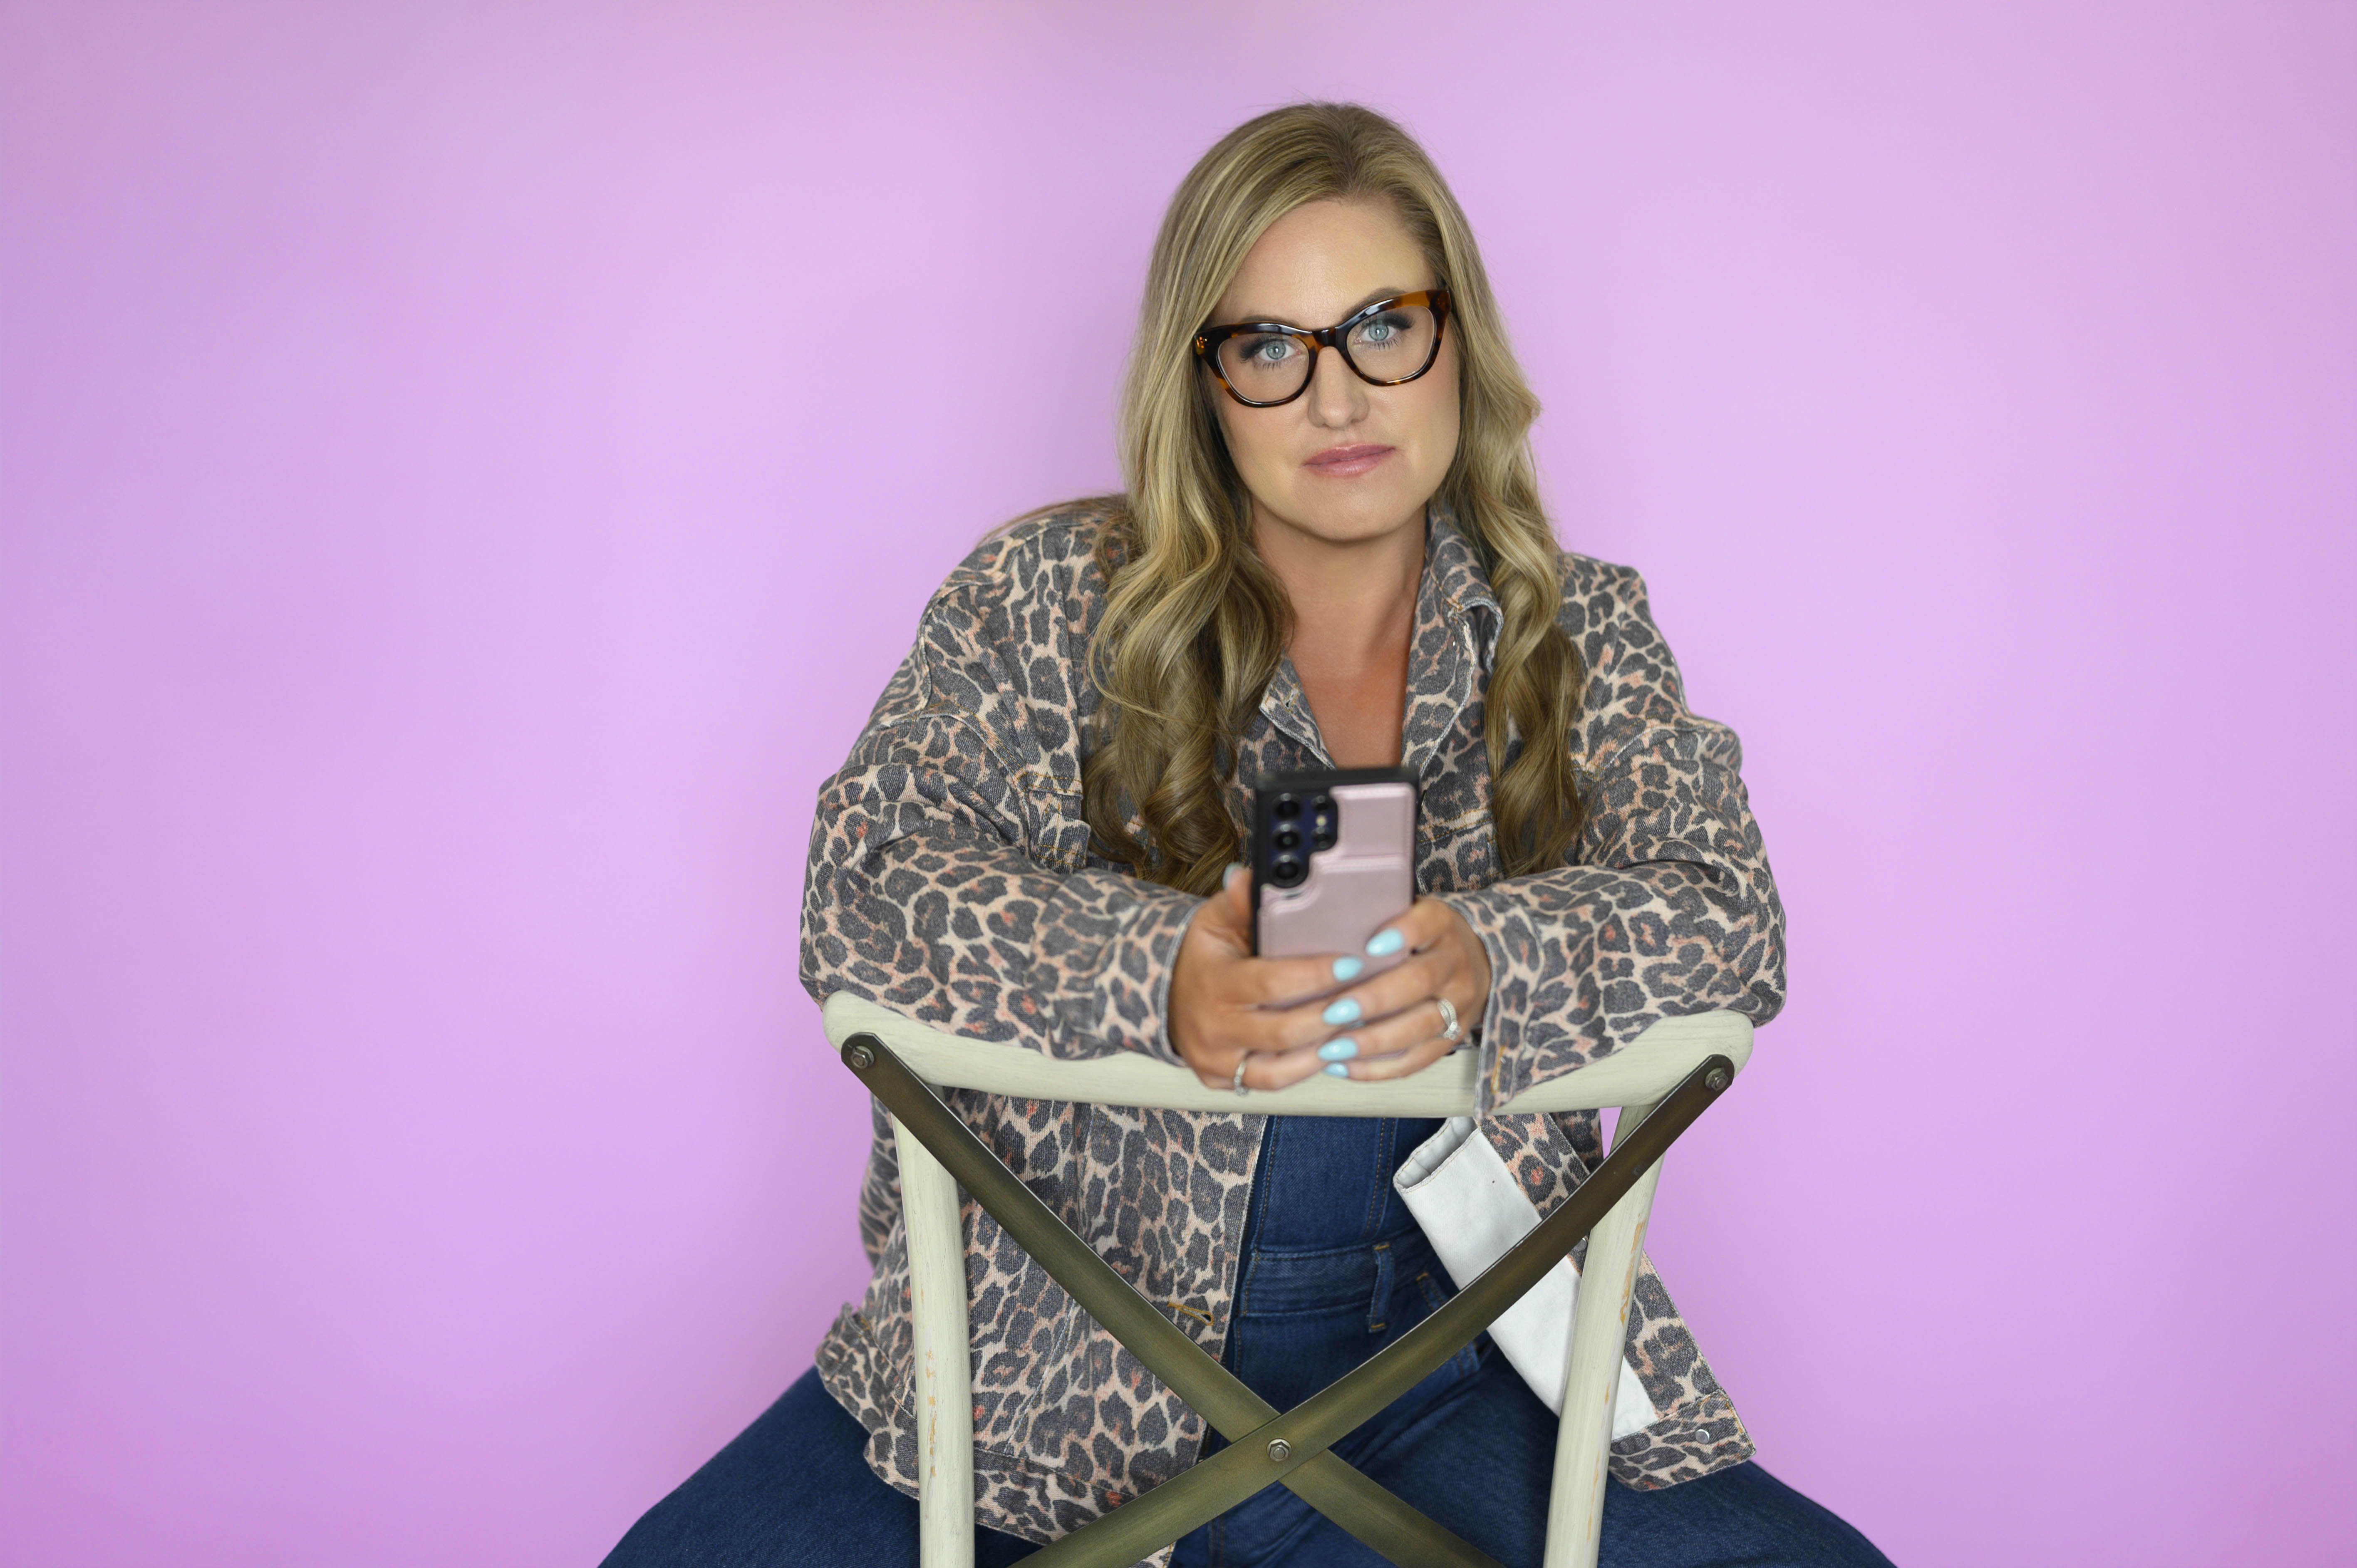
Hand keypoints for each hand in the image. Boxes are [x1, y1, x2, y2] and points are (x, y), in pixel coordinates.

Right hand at [1167, 868, 1491, 1091]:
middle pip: (1283, 1031)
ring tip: (1361, 1028)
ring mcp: (1215, 1060)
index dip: (1315, 975)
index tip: (1353, 962)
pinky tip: (1333, 1052)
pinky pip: (1270, 1084)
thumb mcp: (1215, 920)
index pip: (1271, 982)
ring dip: (1325, 1050)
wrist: (1162, 995)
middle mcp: (1212, 1026)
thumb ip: (1241, 901)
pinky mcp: (1220, 1081)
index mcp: (1214, 981)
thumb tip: (1251, 876)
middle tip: (1371, 1000)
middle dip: (1332, 1016)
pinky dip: (1304, 1071)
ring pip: (1280, 1068)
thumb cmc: (1204, 954)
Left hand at [1297, 895, 1489, 1081]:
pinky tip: (1341, 1066)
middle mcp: (1455, 965)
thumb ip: (1372, 916)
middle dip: (1375, 999)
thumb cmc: (1417, 936)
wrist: (1474, 960)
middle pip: (1420, 982)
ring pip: (1420, 1027)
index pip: (1428, 924)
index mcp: (1442, 925)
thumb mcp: (1405, 912)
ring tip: (1332, 1048)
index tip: (1370, 945)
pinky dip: (1377, 1068)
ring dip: (1373, 1040)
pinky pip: (1416, 1059)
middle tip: (1333, 1011)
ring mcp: (1458, 1005)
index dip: (1404, 933)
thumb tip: (1315, 925)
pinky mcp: (1451, 1039)